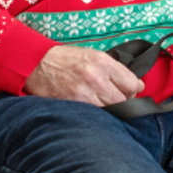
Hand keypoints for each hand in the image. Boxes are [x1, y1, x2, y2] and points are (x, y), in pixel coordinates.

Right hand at [23, 44, 142, 105]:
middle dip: (123, 102)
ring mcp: (85, 94)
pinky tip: (92, 110)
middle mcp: (97, 78)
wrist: (38, 64)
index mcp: (104, 62)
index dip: (134, 90)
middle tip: (117, 100)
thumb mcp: (92, 55)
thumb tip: (133, 84)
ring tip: (103, 105)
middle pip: (124, 101)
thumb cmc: (66, 59)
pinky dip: (97, 116)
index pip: (132, 84)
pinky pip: (95, 117)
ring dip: (110, 111)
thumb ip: (113, 69)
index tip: (131, 92)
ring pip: (111, 111)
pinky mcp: (74, 106)